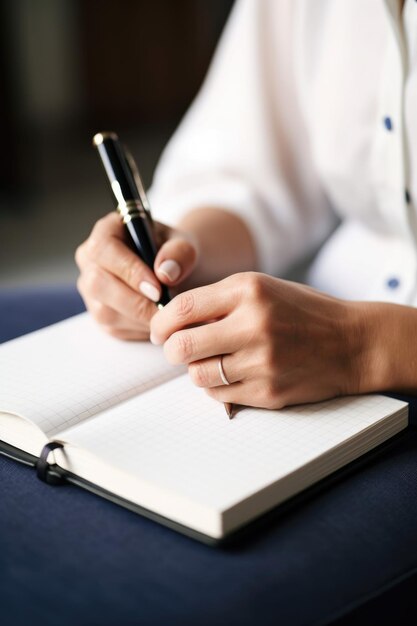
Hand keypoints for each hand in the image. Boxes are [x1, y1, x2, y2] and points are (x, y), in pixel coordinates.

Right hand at [75, 212, 197, 339]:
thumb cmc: (174, 254)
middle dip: (135, 301)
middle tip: (165, 309)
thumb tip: (165, 273)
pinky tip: (159, 322)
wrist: (173, 272)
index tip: (157, 288)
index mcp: (106, 232)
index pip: (103, 249)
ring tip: (168, 316)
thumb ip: (179, 253)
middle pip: (97, 283)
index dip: (129, 270)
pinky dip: (140, 329)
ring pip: (104, 311)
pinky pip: (114, 328)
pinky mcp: (98, 314)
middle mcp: (90, 260)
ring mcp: (90, 289)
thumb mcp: (184, 245)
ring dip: (140, 319)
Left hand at [150, 272, 368, 408]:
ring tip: (212, 361)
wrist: (352, 343)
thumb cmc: (303, 312)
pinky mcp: (268, 391)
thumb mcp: (262, 289)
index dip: (160, 323)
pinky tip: (234, 374)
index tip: (159, 331)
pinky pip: (220, 395)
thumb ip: (219, 300)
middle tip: (176, 350)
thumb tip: (172, 319)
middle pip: (182, 347)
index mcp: (248, 291)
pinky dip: (218, 387)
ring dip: (196, 369)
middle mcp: (253, 325)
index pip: (182, 308)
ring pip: (197, 375)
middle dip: (171, 351)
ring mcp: (261, 362)